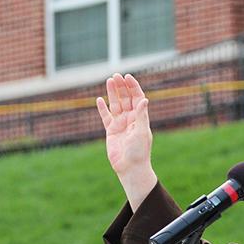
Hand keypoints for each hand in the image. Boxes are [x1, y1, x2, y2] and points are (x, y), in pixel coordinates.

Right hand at [96, 73, 156, 209]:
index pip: (137, 98)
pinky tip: (99, 99)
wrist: (130, 168)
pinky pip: (106, 117)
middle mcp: (131, 119)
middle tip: (116, 75)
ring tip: (109, 81)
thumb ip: (141, 115)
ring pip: (115, 105)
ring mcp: (120, 125)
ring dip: (112, 93)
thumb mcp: (142, 132)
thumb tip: (144, 99)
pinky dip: (103, 108)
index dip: (133, 87)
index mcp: (140, 118)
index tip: (128, 77)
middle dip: (122, 87)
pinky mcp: (111, 131)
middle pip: (126, 99)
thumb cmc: (139, 152)